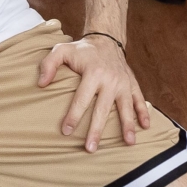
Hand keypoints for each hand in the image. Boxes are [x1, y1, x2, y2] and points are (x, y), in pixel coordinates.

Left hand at [37, 35, 151, 153]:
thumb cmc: (82, 49)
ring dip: (127, 125)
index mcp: (93, 73)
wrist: (106, 39)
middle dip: (96, 130)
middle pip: (103, 109)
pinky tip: (145, 127)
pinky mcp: (131, 83)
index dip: (73, 116)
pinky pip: (139, 99)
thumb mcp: (62, 50)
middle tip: (91, 148)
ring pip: (126, 107)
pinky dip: (143, 112)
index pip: (81, 99)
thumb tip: (41, 83)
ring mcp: (123, 83)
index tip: (66, 131)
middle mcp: (110, 80)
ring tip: (128, 142)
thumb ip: (49, 64)